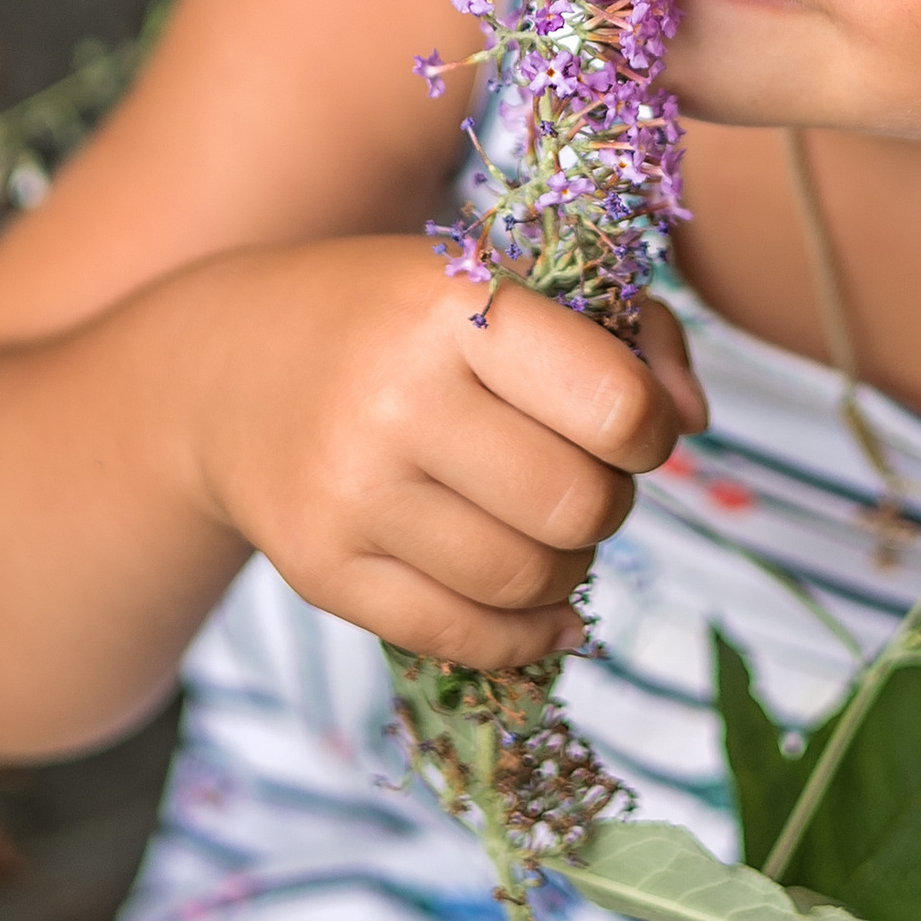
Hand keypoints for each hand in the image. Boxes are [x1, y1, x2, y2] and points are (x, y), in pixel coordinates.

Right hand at [178, 235, 704, 667]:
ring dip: (568, 565)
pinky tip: (533, 603)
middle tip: (581, 477)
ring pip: (531, 579)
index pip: (615, 405)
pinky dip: (526, 632)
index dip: (649, 428)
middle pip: (581, 506)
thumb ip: (631, 330)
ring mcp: (351, 493)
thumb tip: (695, 422)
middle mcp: (394, 398)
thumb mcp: (503, 283)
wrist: (224, 371)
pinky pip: (467, 637)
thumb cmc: (398, 321)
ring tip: (543, 525)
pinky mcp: (322, 570)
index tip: (628, 421)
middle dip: (609, 501)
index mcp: (450, 306)